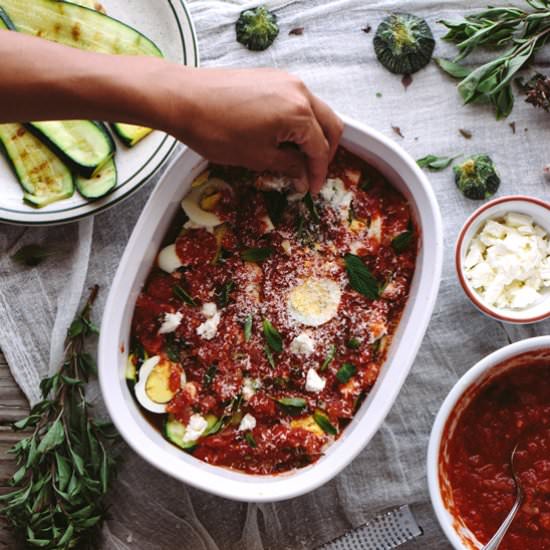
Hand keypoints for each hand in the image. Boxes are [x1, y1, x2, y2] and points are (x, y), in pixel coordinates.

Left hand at [161, 67, 342, 193]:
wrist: (183, 99)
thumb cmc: (217, 131)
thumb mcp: (257, 157)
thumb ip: (288, 165)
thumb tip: (303, 175)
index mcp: (300, 113)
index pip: (320, 148)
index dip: (318, 173)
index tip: (311, 189)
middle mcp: (300, 91)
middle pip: (330, 125)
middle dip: (325, 152)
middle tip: (312, 173)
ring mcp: (286, 80)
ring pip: (316, 111)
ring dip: (313, 135)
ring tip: (298, 158)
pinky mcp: (272, 77)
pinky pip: (298, 101)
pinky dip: (300, 121)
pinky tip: (285, 137)